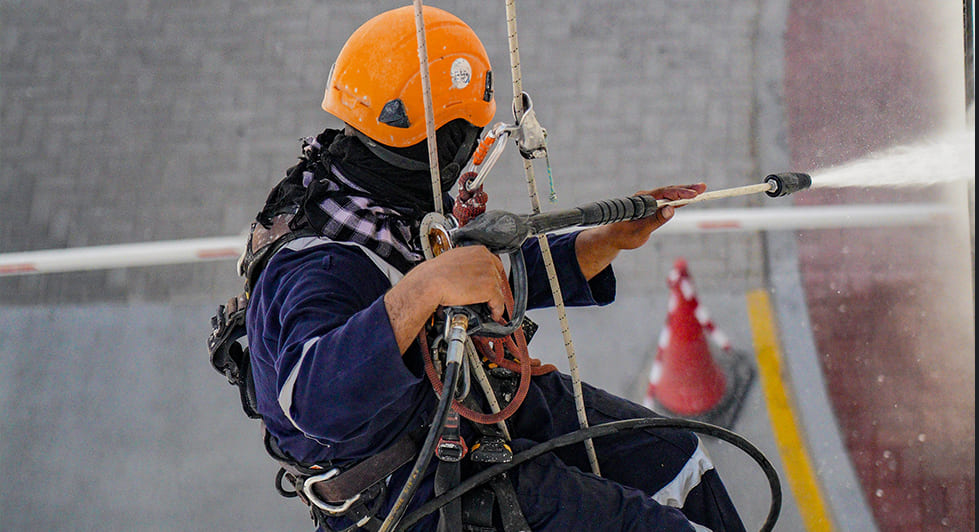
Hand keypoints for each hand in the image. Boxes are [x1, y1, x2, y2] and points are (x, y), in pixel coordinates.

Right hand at [384, 246, 506, 352]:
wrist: (431, 282)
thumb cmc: (436, 272)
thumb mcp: (454, 258)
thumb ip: (466, 262)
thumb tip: (468, 271)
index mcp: (479, 251)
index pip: (494, 263)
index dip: (492, 275)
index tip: (489, 282)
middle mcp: (487, 260)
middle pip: (497, 277)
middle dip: (493, 287)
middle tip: (487, 296)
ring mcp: (489, 274)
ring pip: (498, 290)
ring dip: (494, 299)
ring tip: (489, 307)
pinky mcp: (489, 289)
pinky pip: (499, 302)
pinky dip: (497, 310)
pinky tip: (493, 314)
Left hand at [575, 183, 705, 278]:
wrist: (612, 237)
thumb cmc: (623, 236)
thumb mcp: (639, 232)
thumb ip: (655, 221)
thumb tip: (671, 210)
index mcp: (641, 201)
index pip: (663, 194)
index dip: (679, 193)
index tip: (693, 194)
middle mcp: (645, 197)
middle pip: (669, 191)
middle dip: (686, 189)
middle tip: (703, 187)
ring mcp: (648, 201)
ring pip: (669, 195)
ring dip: (685, 192)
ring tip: (701, 189)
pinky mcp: (651, 207)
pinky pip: (667, 201)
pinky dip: (679, 199)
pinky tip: (690, 198)